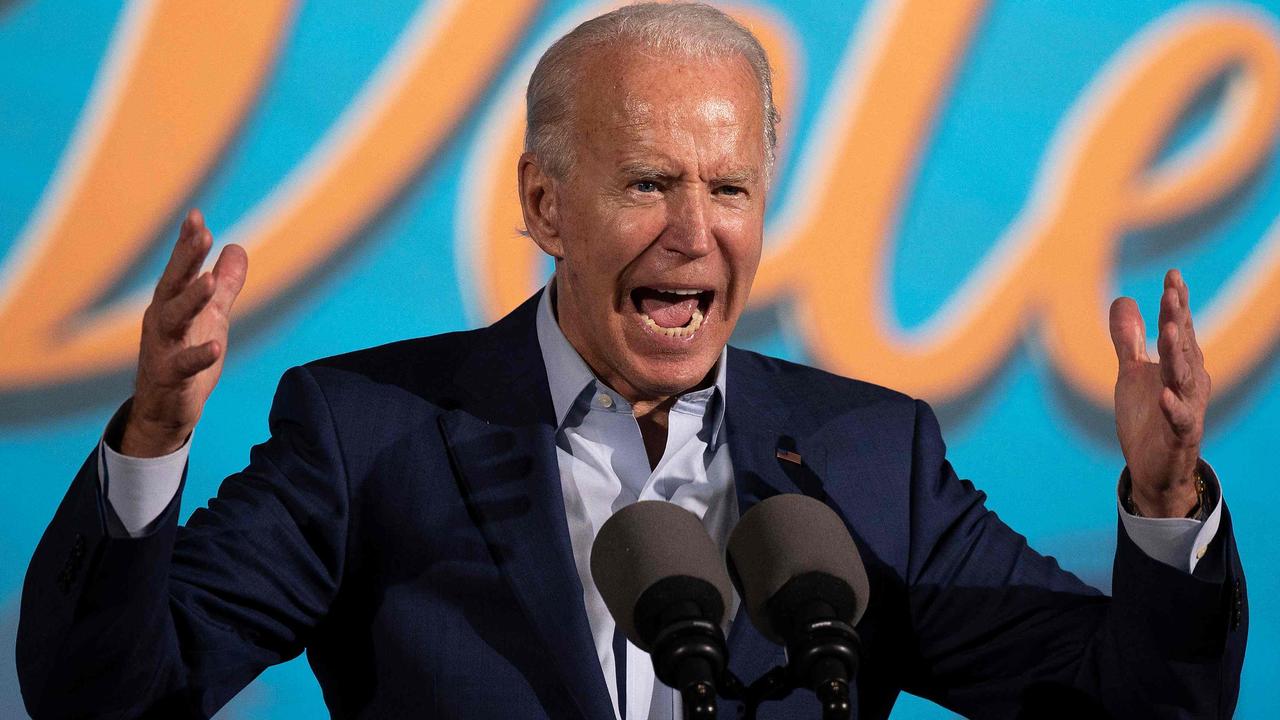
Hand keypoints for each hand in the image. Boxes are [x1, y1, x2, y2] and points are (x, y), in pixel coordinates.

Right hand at [120, 209, 247, 456]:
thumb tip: (237, 247)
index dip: (187, 244)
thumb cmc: (185, 357)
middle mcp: (161, 322)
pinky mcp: (170, 379)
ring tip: (208, 281)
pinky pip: (183, 366)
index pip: (180, 269)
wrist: (165, 411)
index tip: (197, 216)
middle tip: (202, 233)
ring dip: (191, 299)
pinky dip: (198, 355)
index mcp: (171, 305)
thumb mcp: (211, 317)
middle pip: (173, 285)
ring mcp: (163, 350)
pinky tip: (215, 344)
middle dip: (186, 258)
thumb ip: (225, 285)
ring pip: (173, 320)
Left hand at [1108, 269, 1209, 516]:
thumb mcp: (1131, 372)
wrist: (1153, 467)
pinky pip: (1179, 419)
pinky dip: (1172, 406)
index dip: (1176, 302)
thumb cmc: (1147, 416)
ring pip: (1183, 377)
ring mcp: (1186, 407)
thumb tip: (1123, 299)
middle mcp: (1188, 382)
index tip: (1172, 274)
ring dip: (1176, 353)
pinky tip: (1163, 393)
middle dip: (1177, 318)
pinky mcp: (1179, 435)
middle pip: (1183, 345)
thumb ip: (1129, 339)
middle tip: (1171, 292)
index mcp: (1179, 364)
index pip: (1178, 328)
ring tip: (1168, 329)